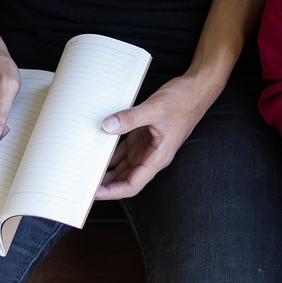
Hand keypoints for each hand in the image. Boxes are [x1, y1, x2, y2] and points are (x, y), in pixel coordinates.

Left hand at [96, 75, 214, 199]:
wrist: (197, 90)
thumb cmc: (184, 101)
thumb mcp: (155, 108)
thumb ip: (130, 119)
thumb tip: (107, 126)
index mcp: (158, 158)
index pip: (132, 184)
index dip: (113, 191)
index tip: (95, 192)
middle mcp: (151, 157)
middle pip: (125, 179)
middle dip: (106, 184)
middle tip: (84, 183)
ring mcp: (147, 147)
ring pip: (123, 166)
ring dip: (106, 170)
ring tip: (86, 169)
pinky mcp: (144, 136)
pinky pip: (124, 150)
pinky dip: (111, 152)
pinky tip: (96, 150)